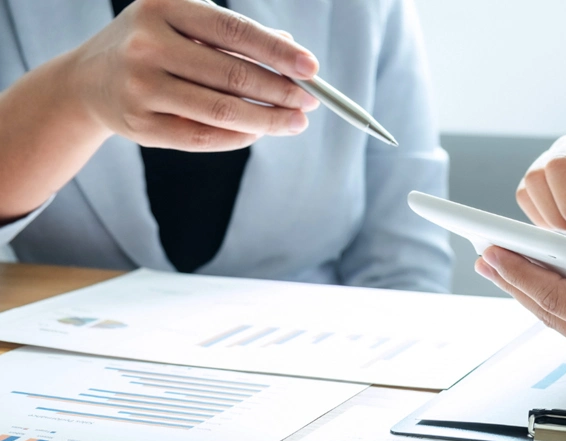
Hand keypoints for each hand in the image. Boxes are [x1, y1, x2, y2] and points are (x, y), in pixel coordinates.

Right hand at [67, 0, 320, 151]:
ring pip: (221, 111)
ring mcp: (140, 87)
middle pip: (232, 75)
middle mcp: (147, 44)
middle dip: (281, 91)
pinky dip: (240, 136)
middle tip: (312, 100)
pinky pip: (203, 137)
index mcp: (163, 7)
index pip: (234, 31)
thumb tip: (292, 49)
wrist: (87, 81)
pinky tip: (261, 132)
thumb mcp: (183, 24)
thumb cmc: (153, 46)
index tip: (312, 68)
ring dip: (268, 120)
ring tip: (296, 121)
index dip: (277, 52)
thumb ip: (233, 35)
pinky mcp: (140, 126)